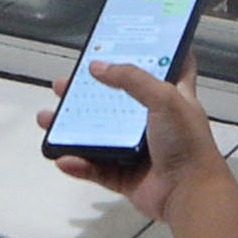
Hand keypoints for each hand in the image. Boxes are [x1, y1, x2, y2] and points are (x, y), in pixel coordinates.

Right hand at [37, 59, 229, 224]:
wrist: (189, 195)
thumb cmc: (186, 143)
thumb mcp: (165, 98)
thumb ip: (131, 78)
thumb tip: (97, 67)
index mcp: (172, 98)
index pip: (164, 68)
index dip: (149, 53)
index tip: (126, 41)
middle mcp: (154, 121)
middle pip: (116, 100)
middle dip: (88, 91)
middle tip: (65, 83)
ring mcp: (138, 150)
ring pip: (98, 134)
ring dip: (71, 127)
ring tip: (47, 118)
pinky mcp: (125, 176)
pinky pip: (95, 168)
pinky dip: (78, 163)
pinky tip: (63, 157)